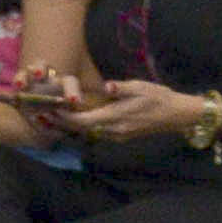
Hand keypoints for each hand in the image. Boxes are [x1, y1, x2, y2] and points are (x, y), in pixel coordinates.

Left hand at [58, 76, 203, 139]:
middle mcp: (113, 130)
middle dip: (62, 122)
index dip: (64, 116)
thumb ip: (122, 87)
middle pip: (80, 129)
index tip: (50, 108)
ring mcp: (117, 135)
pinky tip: (76, 118)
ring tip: (54, 115)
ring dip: (71, 125)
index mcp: (116, 117)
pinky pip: (96, 133)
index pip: (83, 120)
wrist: (177, 115)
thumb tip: (106, 86)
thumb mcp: (142, 87)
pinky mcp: (121, 135)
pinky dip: (83, 126)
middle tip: (43, 112)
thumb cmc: (160, 98)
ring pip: (87, 132)